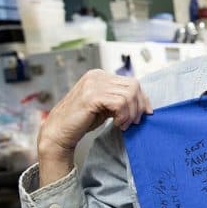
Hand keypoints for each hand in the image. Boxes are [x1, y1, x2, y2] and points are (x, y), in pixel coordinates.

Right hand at [37, 69, 151, 184]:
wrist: (60, 131)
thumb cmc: (82, 120)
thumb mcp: (105, 106)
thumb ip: (120, 99)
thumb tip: (144, 103)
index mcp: (99, 76)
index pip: (131, 82)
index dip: (142, 98)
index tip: (146, 113)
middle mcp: (96, 76)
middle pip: (133, 86)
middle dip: (138, 106)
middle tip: (133, 122)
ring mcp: (93, 84)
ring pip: (128, 95)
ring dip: (130, 114)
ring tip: (123, 125)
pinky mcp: (92, 96)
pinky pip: (120, 103)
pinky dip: (123, 116)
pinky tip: (117, 124)